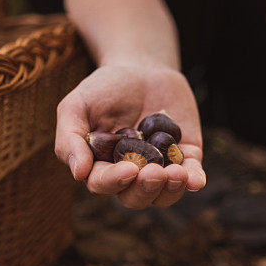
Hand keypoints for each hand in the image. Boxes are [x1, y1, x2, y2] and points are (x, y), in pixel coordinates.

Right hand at [55, 64, 205, 208]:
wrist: (141, 68)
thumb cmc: (103, 88)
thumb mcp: (77, 105)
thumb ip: (70, 137)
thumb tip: (78, 174)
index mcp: (100, 166)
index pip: (103, 184)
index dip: (114, 181)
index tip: (128, 168)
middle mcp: (130, 174)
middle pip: (134, 197)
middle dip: (145, 189)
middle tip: (154, 172)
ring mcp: (159, 168)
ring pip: (164, 195)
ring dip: (170, 190)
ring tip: (176, 174)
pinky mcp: (185, 156)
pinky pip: (192, 177)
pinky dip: (194, 181)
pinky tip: (195, 180)